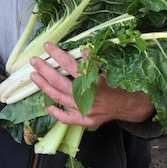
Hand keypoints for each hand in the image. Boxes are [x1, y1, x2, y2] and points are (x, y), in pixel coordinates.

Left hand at [29, 42, 154, 127]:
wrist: (132, 105)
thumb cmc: (121, 83)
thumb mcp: (111, 67)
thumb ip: (95, 60)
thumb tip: (82, 50)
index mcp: (95, 82)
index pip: (71, 66)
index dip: (57, 55)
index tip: (47, 46)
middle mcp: (88, 98)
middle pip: (60, 82)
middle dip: (45, 70)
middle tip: (34, 60)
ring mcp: (85, 111)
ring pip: (59, 98)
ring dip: (44, 86)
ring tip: (34, 76)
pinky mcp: (86, 121)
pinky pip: (66, 118)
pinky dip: (55, 111)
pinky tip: (45, 104)